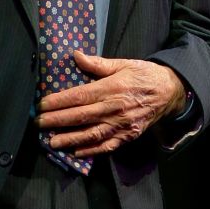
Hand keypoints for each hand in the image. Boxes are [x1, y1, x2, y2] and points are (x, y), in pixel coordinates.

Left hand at [35, 51, 186, 157]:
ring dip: (70, 139)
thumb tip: (76, 56)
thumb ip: (98, 63)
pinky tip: (78, 153)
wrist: (170, 91)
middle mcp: (114, 108)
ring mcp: (121, 124)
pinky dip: (92, 151)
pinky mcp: (128, 136)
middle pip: (81, 116)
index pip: (79, 96)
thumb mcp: (123, 63)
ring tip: (52, 142)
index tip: (42, 105)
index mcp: (111, 88)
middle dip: (58, 121)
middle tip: (39, 124)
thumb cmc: (144, 74)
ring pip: (92, 134)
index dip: (59, 102)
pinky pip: (108, 146)